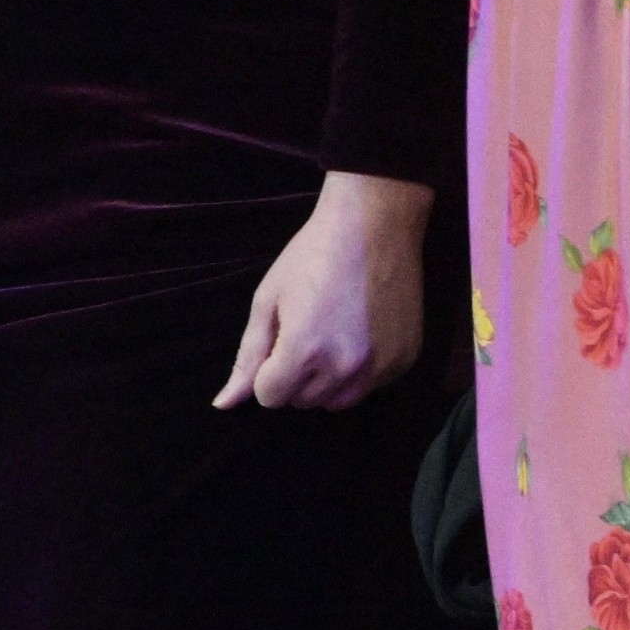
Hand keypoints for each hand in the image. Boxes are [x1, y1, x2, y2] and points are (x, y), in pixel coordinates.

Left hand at [216, 171, 436, 412]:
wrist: (374, 225)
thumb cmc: (312, 256)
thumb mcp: (268, 301)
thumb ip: (248, 356)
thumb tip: (225, 404)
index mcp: (304, 350)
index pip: (269, 397)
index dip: (267, 371)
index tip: (279, 339)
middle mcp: (345, 367)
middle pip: (302, 401)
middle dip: (294, 376)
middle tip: (305, 331)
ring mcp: (380, 366)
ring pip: (337, 401)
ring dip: (326, 381)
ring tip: (330, 336)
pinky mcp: (404, 360)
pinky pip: (370, 386)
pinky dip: (359, 372)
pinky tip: (358, 334)